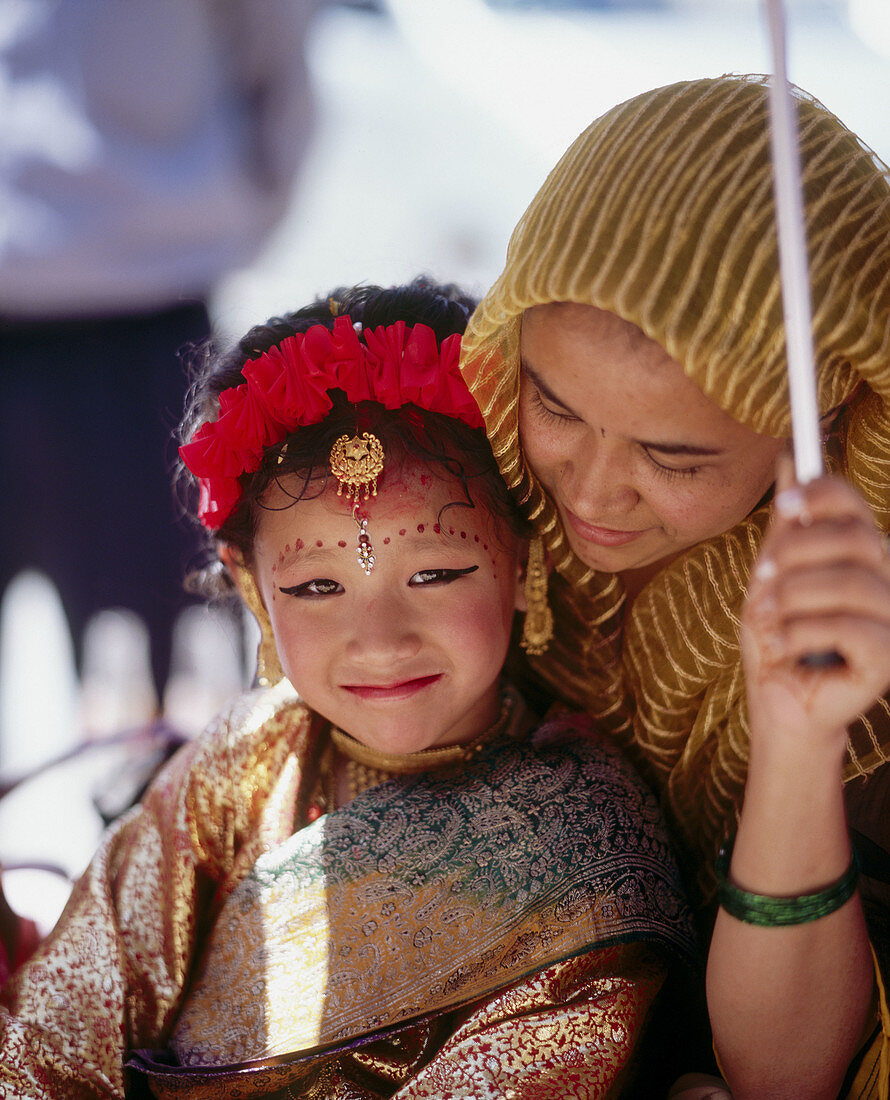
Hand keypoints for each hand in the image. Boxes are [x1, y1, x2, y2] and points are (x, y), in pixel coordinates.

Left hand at [741, 455, 889, 755]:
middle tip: (762, 580)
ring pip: (852, 582)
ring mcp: (889, 618)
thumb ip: (785, 525)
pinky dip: (802, 632)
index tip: (783, 503)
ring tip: (770, 619)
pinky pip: (851, 627)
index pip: (853, 505)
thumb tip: (791, 458)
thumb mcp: (770, 575)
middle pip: (856, 537)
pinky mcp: (887, 658)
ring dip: (794, 598)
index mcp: (855, 554)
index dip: (822, 494)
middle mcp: (882, 578)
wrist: (776, 701)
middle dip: (796, 554)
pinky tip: (783, 646)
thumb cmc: (776, 637)